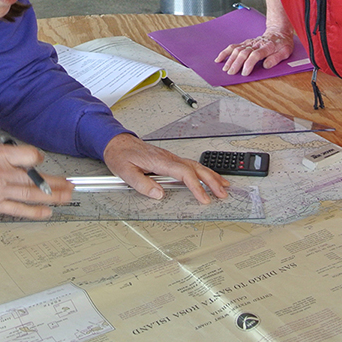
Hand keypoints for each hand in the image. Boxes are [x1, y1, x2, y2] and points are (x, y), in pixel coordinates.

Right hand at [0, 142, 72, 219]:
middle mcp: (2, 173)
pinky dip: (34, 212)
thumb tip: (35, 161)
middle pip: (34, 178)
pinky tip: (47, 212)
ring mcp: (0, 190)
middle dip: (56, 182)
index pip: (27, 155)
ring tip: (66, 197)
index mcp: (0, 156)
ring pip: (30, 194)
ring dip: (51, 197)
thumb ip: (14, 155)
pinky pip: (18, 209)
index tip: (43, 161)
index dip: (38, 158)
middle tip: (70, 185)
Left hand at [102, 133, 229, 203]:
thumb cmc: (121, 155)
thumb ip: (142, 184)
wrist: (117, 143)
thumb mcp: (125, 172)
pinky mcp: (170, 160)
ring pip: (196, 166)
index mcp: (159, 161)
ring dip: (211, 176)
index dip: (196, 186)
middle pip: (196, 168)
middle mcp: (168, 158)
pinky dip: (203, 172)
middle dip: (212, 181)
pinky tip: (209, 177)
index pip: (184, 173)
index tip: (204, 198)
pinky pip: (191, 165)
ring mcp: (170, 158)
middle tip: (223, 193)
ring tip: (224, 186)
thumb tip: (159, 194)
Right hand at [214, 29, 296, 76]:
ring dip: (230, 59)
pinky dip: (226, 52)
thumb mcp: (286, 51)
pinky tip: (219, 59)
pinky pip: (234, 46)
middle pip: (244, 53)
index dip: (249, 64)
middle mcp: (256, 44)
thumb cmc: (282, 43)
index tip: (245, 73)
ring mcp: (250, 43)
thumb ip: (276, 58)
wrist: (278, 32)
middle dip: (236, 63)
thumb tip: (266, 65)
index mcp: (267, 47)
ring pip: (237, 49)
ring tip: (225, 69)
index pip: (255, 55)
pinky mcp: (245, 43)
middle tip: (231, 73)